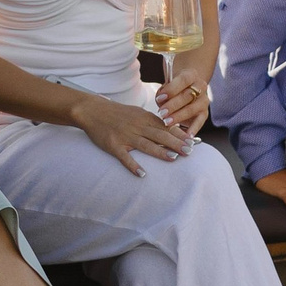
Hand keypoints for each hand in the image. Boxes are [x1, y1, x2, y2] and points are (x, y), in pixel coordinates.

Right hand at [68, 91, 195, 176]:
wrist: (92, 110)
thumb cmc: (117, 113)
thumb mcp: (137, 113)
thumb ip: (152, 122)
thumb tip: (171, 131)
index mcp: (144, 118)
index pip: (165, 127)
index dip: (180, 135)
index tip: (193, 142)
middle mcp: (137, 126)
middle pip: (159, 135)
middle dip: (176, 143)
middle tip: (189, 152)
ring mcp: (125, 136)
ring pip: (145, 144)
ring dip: (160, 152)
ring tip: (173, 159)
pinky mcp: (113, 145)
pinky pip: (124, 157)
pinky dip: (133, 166)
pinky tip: (142, 174)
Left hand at [156, 73, 210, 135]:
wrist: (188, 87)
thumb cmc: (173, 88)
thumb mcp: (167, 85)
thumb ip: (163, 92)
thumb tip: (161, 102)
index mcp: (190, 75)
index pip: (183, 80)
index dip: (171, 89)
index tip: (159, 98)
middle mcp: (200, 86)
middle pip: (187, 96)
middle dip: (173, 105)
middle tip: (161, 113)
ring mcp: (204, 100)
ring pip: (192, 108)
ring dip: (179, 116)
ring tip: (167, 122)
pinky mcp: (204, 113)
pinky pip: (200, 121)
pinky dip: (193, 129)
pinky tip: (186, 135)